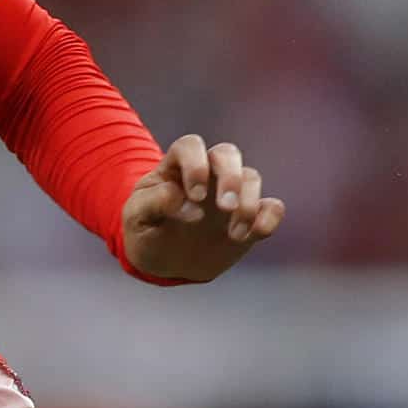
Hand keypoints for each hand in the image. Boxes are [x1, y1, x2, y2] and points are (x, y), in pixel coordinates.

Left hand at [121, 135, 285, 282]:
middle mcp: (206, 173)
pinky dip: (270, 216)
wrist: (164, 262)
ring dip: (248, 204)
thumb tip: (180, 196)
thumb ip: (152, 203)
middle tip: (225, 207)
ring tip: (234, 234)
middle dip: (230, 178)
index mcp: (174, 167)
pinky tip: (257, 232)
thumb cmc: (146, 231)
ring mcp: (229, 193)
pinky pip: (272, 206)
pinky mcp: (249, 217)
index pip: (190, 146)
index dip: (196, 165)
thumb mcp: (136, 218)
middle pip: (227, 153)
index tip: (195, 196)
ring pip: (251, 177)